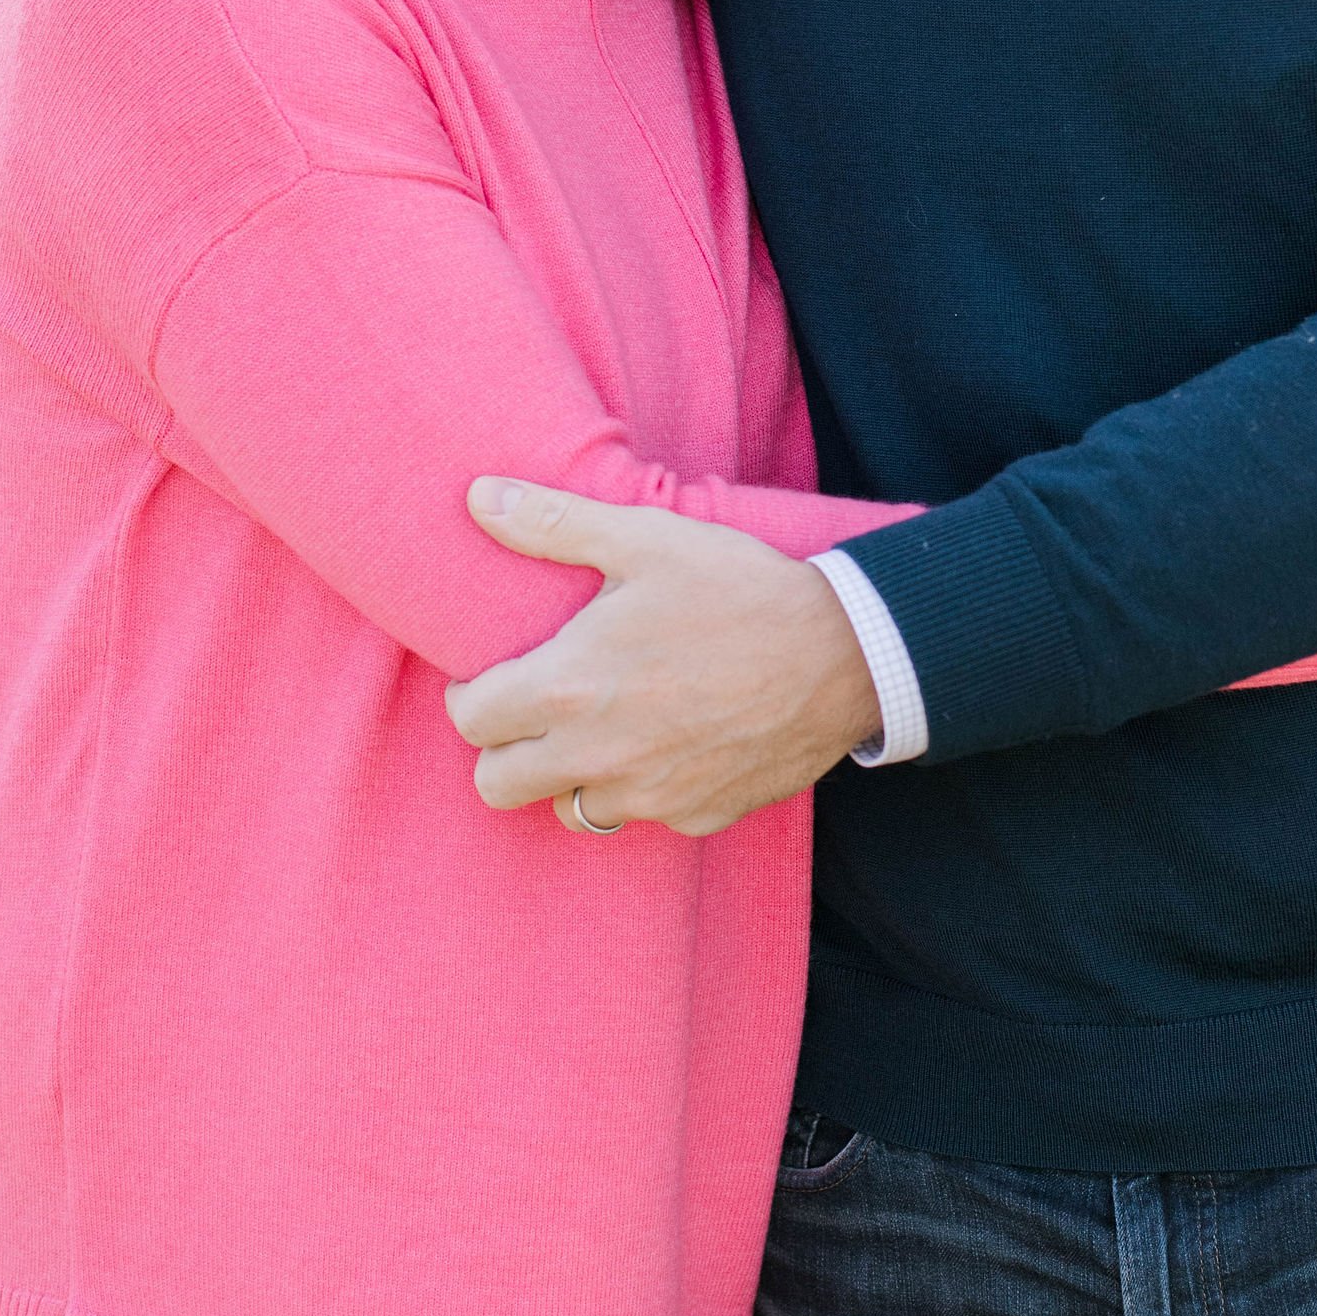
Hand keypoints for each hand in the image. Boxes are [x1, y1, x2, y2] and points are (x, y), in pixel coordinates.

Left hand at [443, 482, 880, 836]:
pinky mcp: (697, 815)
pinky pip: (643, 817)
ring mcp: (650, 796)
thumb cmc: (740, 589)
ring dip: (568, 776)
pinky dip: (641, 788)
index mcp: (571, 686)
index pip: (471, 720)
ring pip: (568, 809)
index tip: (497, 675)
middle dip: (503, 748)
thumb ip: (553, 524)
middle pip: (496, 785)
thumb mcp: (646, 539)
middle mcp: (599, 755)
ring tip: (601, 727)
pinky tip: (668, 741)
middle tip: (538, 707)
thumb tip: (478, 498)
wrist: (845, 653)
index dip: (473, 695)